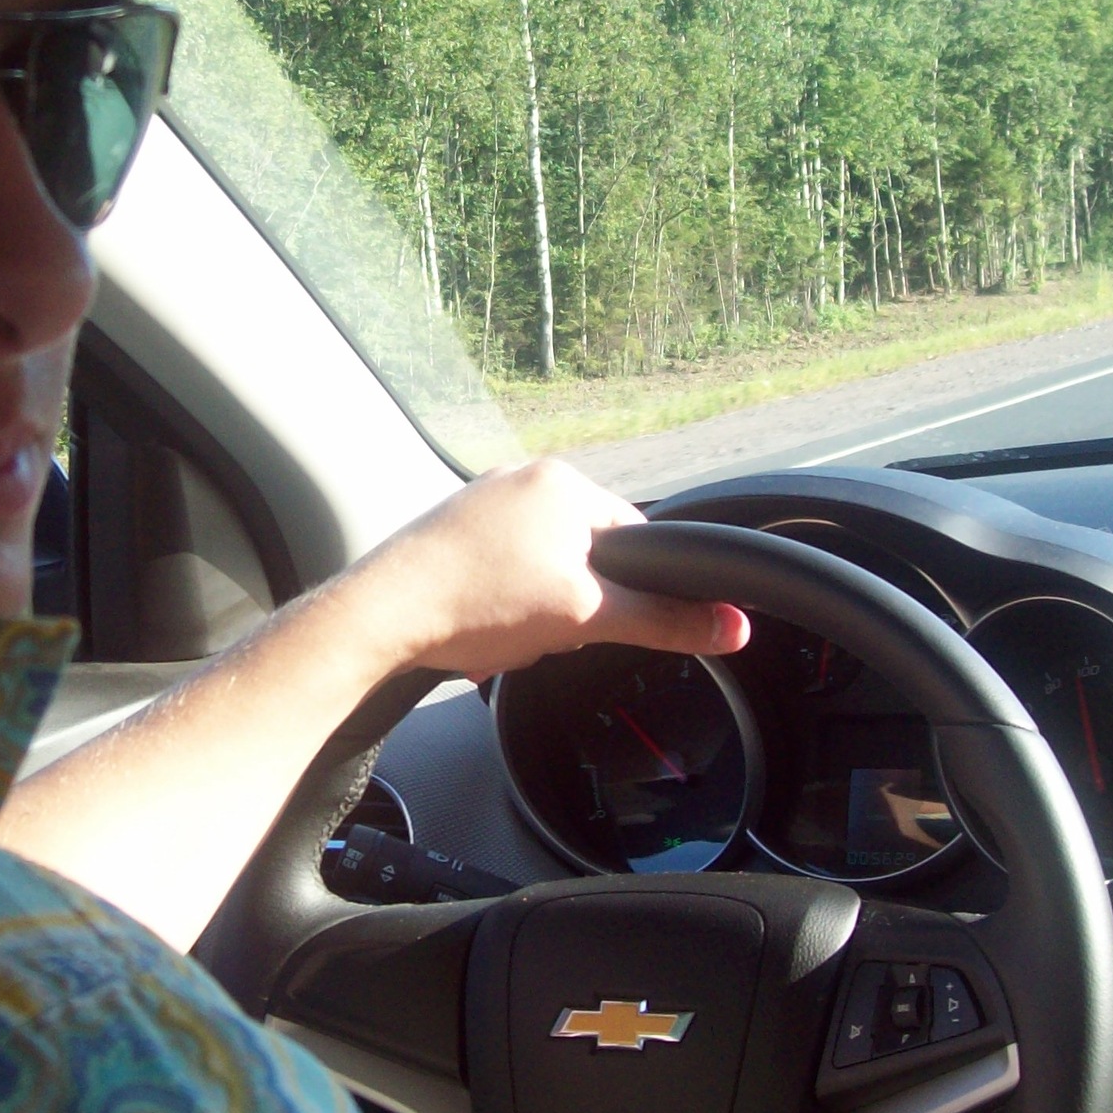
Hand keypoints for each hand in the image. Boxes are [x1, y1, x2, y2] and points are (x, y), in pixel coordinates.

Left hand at [341, 458, 749, 680]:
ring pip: (543, 570)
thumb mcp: (587, 618)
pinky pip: (500, 573)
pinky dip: (500, 609)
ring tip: (503, 634)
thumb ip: (664, 621)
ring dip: (535, 614)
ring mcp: (481, 501)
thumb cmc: (479, 602)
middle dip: (574, 607)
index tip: (604, 623)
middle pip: (588, 556)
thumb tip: (732, 626)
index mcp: (564, 482)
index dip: (632, 591)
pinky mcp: (450, 530)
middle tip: (542, 632)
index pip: (637, 537)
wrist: (381, 617)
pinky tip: (479, 635)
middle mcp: (523, 478)